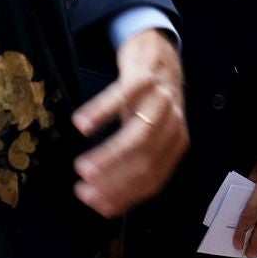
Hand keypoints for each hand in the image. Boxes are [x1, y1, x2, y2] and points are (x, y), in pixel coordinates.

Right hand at [72, 30, 188, 217]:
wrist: (158, 50)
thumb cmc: (148, 99)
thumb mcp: (149, 130)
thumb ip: (135, 160)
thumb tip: (105, 200)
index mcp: (174, 142)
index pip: (153, 179)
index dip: (125, 196)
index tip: (97, 206)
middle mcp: (172, 122)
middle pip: (146, 160)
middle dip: (114, 181)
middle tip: (84, 192)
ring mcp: (159, 98)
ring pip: (139, 134)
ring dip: (109, 156)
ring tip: (82, 169)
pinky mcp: (143, 75)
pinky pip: (122, 95)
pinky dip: (101, 112)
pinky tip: (82, 125)